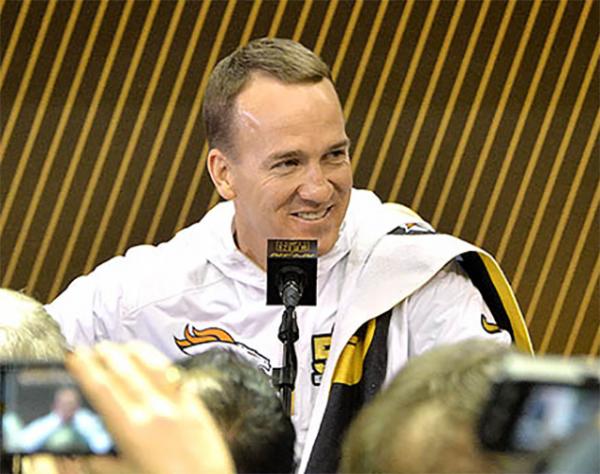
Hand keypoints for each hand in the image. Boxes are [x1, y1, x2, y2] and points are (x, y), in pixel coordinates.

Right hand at [66, 341, 234, 473]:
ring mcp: (178, 405)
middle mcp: (154, 411)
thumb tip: (69, 450)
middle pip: (125, 372)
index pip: (102, 389)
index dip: (85, 369)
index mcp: (131, 429)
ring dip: (134, 353)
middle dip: (106, 356)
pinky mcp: (196, 406)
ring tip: (121, 347)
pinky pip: (175, 377)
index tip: (75, 355)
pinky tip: (153, 361)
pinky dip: (159, 364)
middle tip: (93, 348)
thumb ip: (93, 461)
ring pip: (152, 367)